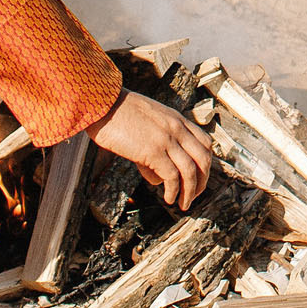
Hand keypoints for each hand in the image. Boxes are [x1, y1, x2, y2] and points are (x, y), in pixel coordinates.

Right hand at [86, 90, 214, 209]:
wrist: (101, 102)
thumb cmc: (116, 113)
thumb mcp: (146, 123)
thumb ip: (156, 147)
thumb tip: (158, 177)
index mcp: (176, 118)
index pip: (205, 142)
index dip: (205, 164)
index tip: (199, 178)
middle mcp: (176, 128)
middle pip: (203, 158)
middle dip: (202, 181)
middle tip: (194, 196)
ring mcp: (166, 139)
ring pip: (190, 170)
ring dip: (190, 192)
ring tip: (183, 205)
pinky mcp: (152, 150)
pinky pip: (172, 176)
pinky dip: (173, 191)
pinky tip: (167, 198)